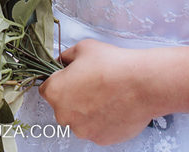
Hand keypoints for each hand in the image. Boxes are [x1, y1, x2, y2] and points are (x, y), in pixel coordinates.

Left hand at [39, 40, 156, 144]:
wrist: (142, 83)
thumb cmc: (112, 64)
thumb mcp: (83, 48)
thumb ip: (67, 56)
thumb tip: (63, 61)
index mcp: (54, 92)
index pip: (46, 89)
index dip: (59, 81)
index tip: (71, 77)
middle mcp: (64, 115)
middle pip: (63, 107)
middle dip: (73, 97)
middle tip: (93, 85)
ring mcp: (82, 130)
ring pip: (80, 120)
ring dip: (88, 111)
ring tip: (107, 96)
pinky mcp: (100, 139)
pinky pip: (97, 129)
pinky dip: (103, 121)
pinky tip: (115, 107)